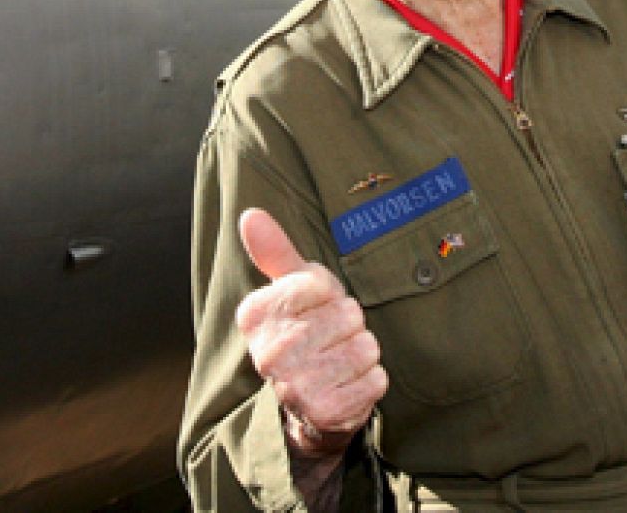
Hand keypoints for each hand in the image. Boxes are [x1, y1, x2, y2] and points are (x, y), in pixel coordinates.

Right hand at [234, 208, 387, 458]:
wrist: (308, 406)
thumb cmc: (305, 332)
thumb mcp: (290, 289)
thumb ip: (275, 251)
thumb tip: (250, 213)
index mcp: (254, 316)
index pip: (320, 283)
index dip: (328, 294)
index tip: (314, 310)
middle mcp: (268, 354)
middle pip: (347, 314)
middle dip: (349, 324)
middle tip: (330, 340)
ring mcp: (295, 388)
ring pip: (365, 346)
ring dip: (362, 352)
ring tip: (340, 363)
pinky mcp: (326, 413)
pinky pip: (377, 378)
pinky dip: (371, 380)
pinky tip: (348, 386)